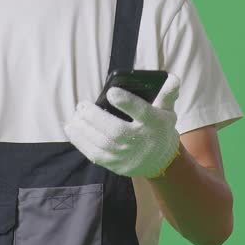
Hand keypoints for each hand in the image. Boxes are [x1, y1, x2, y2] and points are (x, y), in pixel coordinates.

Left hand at [63, 72, 181, 177]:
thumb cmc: (160, 128)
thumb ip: (167, 93)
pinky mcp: (117, 165)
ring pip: (103, 143)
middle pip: (116, 130)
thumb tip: (172, 78)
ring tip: (75, 117)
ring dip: (84, 129)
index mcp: (154, 123)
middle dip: (95, 117)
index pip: (142, 112)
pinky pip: (96, 155)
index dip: (127, 102)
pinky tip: (72, 130)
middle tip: (82, 105)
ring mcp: (128, 156)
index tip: (112, 93)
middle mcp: (141, 141)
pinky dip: (81, 142)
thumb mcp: (167, 110)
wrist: (162, 160)